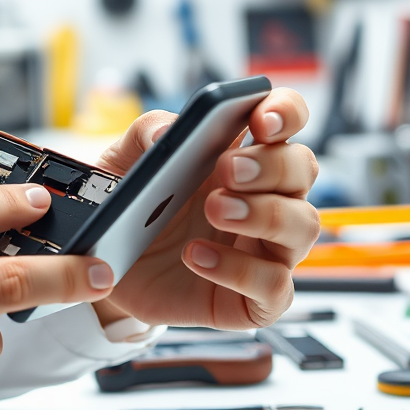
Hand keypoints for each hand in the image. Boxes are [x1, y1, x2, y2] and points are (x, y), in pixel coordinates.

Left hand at [95, 87, 319, 329]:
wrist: (106, 266)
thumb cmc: (130, 206)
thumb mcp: (122, 162)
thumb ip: (145, 134)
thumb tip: (170, 130)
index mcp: (239, 153)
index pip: (285, 120)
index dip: (285, 112)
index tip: (261, 119)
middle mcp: (264, 197)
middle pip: (302, 168)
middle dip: (271, 165)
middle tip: (226, 169)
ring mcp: (264, 248)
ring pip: (303, 225)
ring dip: (264, 214)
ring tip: (215, 210)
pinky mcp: (254, 296)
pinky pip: (275, 285)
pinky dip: (239, 270)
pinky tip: (196, 256)